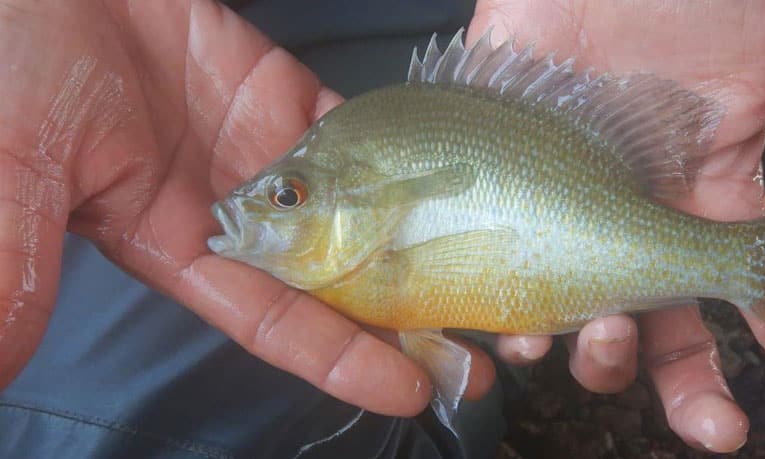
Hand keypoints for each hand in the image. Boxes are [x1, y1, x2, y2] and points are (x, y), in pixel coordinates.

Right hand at [0, 0, 480, 416]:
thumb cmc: (15, 57)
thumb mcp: (17, 165)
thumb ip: (17, 261)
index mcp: (176, 244)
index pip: (274, 321)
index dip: (340, 360)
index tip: (409, 390)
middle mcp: (234, 209)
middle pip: (333, 277)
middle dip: (399, 315)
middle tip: (476, 349)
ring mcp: (265, 151)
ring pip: (354, 208)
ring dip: (415, 238)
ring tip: (487, 268)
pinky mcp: (281, 94)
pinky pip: (353, 132)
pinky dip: (397, 152)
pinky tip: (449, 175)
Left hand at [475, 0, 764, 455]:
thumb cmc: (683, 3)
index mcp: (718, 211)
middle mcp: (649, 234)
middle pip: (680, 350)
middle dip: (699, 404)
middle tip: (719, 430)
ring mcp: (579, 228)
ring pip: (594, 334)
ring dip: (603, 359)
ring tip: (606, 334)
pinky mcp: (514, 212)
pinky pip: (510, 295)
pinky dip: (512, 327)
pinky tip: (517, 330)